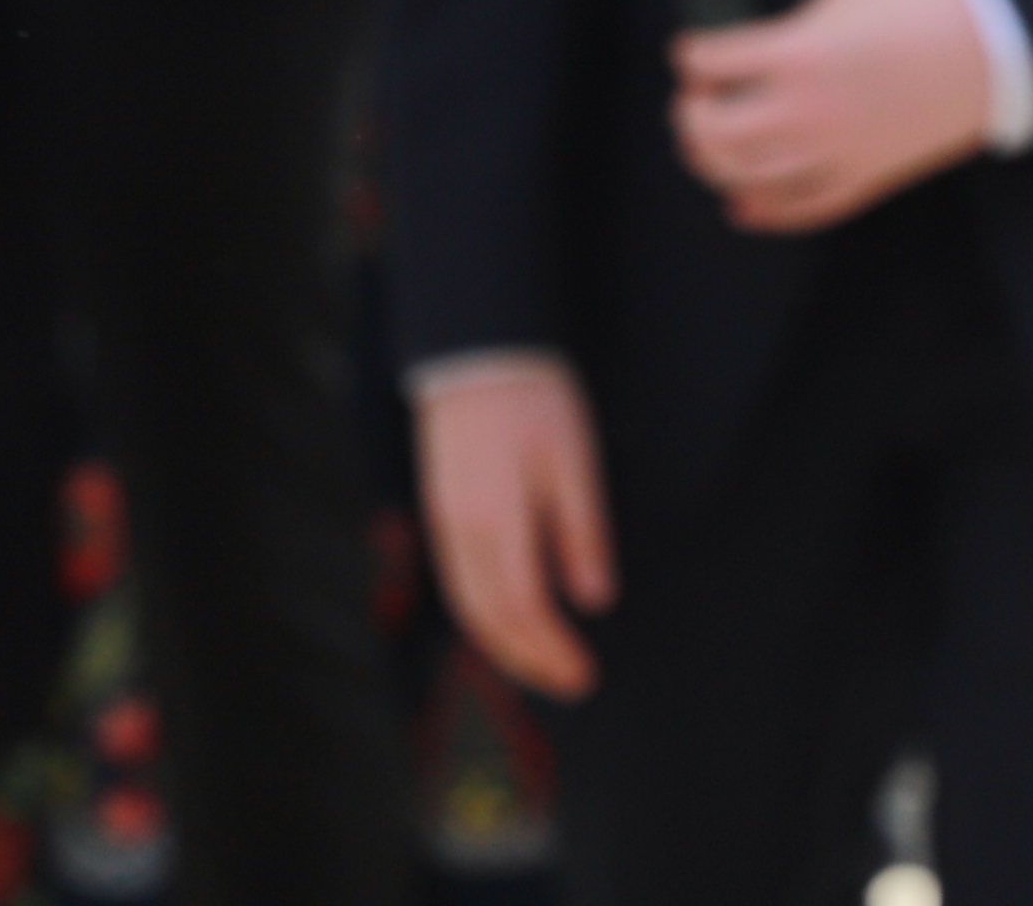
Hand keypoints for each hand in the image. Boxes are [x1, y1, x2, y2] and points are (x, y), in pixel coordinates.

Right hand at [414, 356, 616, 698]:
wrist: (477, 349)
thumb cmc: (534, 400)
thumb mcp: (575, 461)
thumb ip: (582, 532)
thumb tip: (592, 600)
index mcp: (496, 520)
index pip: (522, 610)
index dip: (552, 652)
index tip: (585, 676)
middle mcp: (460, 529)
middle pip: (488, 618)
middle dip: (529, 661)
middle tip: (572, 683)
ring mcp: (443, 519)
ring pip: (467, 604)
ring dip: (503, 644)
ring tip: (542, 664)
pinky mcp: (440, 508)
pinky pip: (457, 579)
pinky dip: (484, 613)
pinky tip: (509, 619)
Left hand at [667, 0, 989, 235]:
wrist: (996, 47)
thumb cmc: (923, 5)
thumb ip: (792, 27)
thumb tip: (764, 52)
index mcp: (796, 55)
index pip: (712, 63)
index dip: (692, 55)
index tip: (690, 51)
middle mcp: (807, 112)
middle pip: (715, 132)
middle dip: (691, 115)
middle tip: (694, 99)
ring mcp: (837, 153)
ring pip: (748, 178)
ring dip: (714, 162)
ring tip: (707, 142)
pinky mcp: (867, 178)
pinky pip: (804, 210)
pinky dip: (765, 213)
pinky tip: (742, 205)